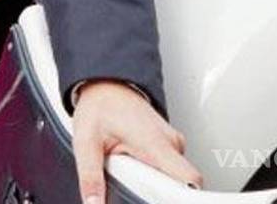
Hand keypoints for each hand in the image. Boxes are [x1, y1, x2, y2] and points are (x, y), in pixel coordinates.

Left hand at [72, 81, 201, 203]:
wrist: (107, 85)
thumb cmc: (100, 106)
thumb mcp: (86, 142)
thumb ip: (91, 177)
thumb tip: (93, 203)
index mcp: (155, 142)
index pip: (190, 179)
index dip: (183, 197)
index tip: (166, 200)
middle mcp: (171, 142)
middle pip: (179, 183)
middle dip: (156, 189)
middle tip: (129, 176)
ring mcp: (173, 142)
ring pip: (172, 176)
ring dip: (151, 178)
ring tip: (127, 163)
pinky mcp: (171, 145)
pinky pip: (169, 168)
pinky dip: (152, 170)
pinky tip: (134, 160)